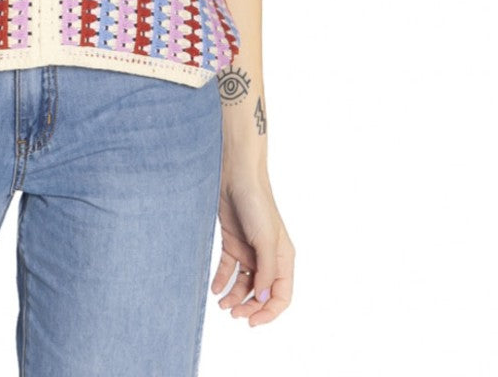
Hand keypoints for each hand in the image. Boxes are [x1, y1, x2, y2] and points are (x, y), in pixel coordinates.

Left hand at [211, 172, 295, 325]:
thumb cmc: (257, 204)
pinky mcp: (233, 243)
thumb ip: (266, 271)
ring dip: (235, 297)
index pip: (281, 295)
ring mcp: (250, 251)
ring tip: (222, 304)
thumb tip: (262, 300)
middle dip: (249, 307)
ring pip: (244, 284)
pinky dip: (222, 281)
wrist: (236, 176)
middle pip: (261, 294)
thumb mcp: (266, 240)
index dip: (269, 312)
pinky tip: (215, 289)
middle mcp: (268, 258)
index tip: (252, 321)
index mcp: (283, 259)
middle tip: (233, 314)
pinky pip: (229, 269)